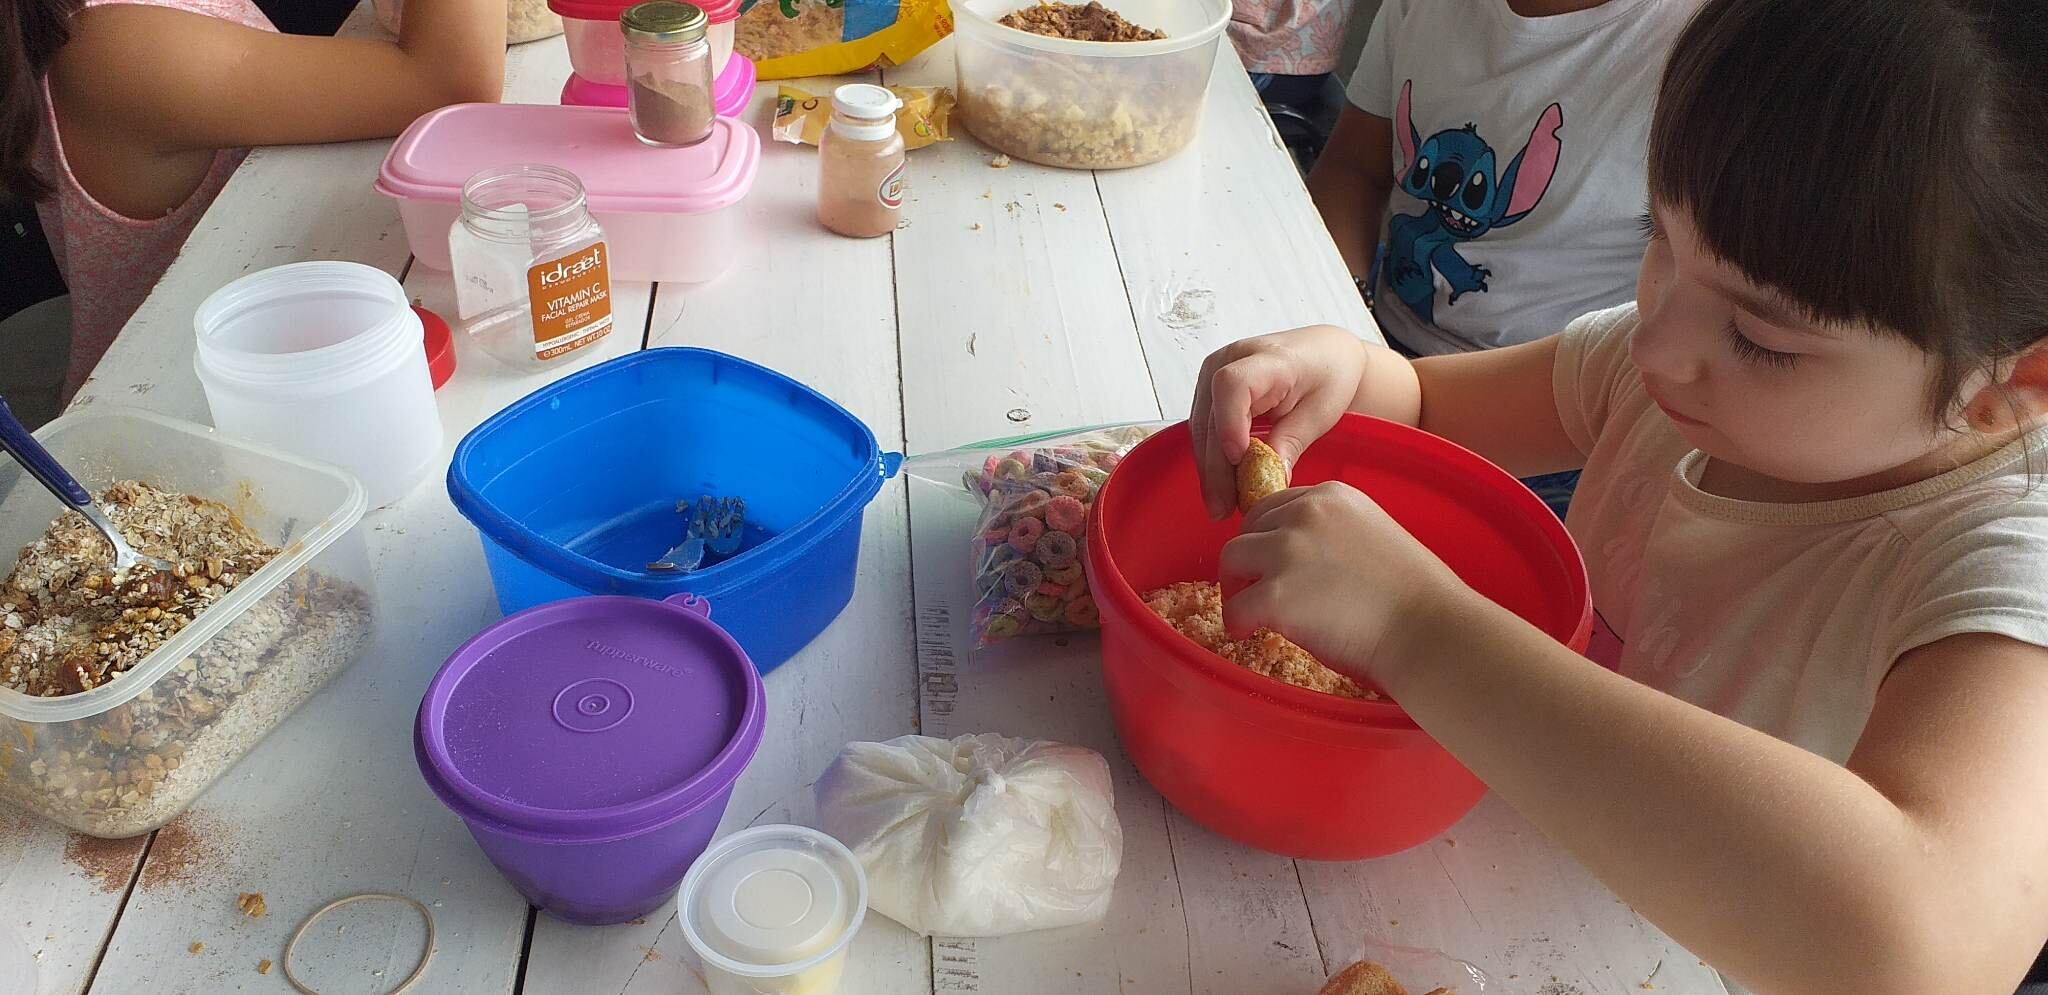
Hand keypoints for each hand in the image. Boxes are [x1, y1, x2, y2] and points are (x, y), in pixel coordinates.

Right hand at [1190, 326, 1368, 518]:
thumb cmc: (1329, 373)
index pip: (1232, 385)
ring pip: (1201, 427)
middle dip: (1216, 466)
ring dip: (1209, 469)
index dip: (1229, 423)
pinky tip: (1221, 486)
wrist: (1325, 353)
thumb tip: (1267, 480)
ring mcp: (1215, 373)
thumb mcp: (1320, 411)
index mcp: (1267, 358)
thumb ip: (1291, 442)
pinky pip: (1205, 428)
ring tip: (1221, 506)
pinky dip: (1212, 458)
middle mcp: (1231, 360)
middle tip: (1223, 507)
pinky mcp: (1211, 390)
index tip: (1238, 459)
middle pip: (1211, 415)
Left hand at [1219, 482, 1471, 684]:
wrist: (1429, 630)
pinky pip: (1236, 607)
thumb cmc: (1414, 597)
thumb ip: (1333, 534)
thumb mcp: (1373, 536)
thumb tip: (1299, 558)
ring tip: (1250, 613)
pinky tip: (1250, 633)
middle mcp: (1305, 514)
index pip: (1275, 506)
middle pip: (1248, 529)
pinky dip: (1238, 622)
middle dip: (1248, 559)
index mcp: (1332, 496)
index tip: (1271, 563)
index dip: (1268, 537)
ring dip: (1236, 586)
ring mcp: (1287, 552)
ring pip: (1231, 560)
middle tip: (1254, 589)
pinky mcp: (1276, 595)